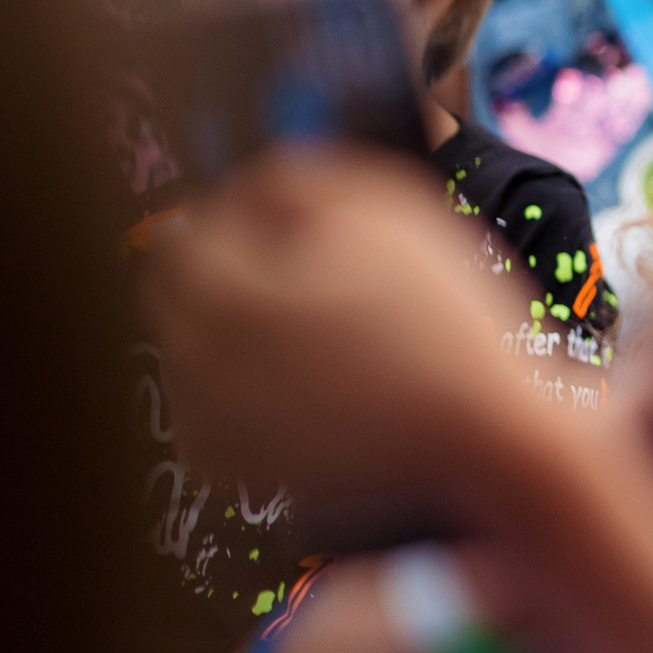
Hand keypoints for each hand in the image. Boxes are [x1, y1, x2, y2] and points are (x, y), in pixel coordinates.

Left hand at [150, 147, 544, 533]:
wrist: (482, 429)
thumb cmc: (442, 315)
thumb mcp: (384, 209)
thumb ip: (295, 181)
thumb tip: (246, 189)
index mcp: (223, 293)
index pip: (184, 235)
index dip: (240, 221)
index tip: (293, 231)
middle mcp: (196, 362)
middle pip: (170, 298)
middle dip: (223, 278)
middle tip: (304, 284)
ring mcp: (211, 424)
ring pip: (186, 357)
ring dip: (228, 338)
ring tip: (313, 342)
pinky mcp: (234, 472)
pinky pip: (205, 419)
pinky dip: (236, 401)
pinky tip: (300, 391)